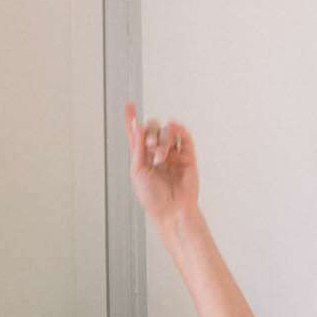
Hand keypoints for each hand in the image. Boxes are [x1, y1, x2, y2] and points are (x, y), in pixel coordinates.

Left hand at [125, 102, 200, 233]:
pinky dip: (179, 129)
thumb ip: (137, 147)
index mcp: (142, 157)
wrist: (171, 210)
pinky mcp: (187, 156)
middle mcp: (157, 153)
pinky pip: (184, 137)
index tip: (129, 105)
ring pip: (168, 131)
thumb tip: (136, 125)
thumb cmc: (152, 197)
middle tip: (149, 149)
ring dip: (162, 140)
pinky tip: (175, 128)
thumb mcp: (137, 171)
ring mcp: (173, 154)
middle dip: (150, 133)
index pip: (137, 133)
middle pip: (153, 127)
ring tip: (160, 158)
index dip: (132, 119)